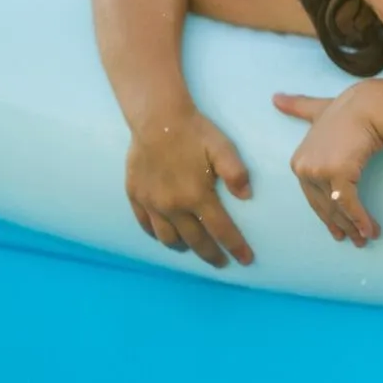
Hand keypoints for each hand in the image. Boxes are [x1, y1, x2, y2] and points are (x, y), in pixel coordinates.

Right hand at [125, 107, 254, 267]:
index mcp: (197, 196)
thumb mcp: (223, 148)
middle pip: (195, 241)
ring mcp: (151, 203)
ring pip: (168, 238)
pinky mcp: (135, 196)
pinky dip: (157, 235)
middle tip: (222, 263)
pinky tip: (166, 236)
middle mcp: (173, 206)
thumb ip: (236, 173)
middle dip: (211, 255)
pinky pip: (146, 225)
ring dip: (183, 247)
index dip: (235, 247)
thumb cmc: (195, 132)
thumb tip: (247, 196)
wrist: (156, 119)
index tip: (245, 260)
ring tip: (194, 249)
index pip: (221, 230)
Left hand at [275, 89, 382, 245]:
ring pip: (336, 208)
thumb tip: (274, 97)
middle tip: (353, 240)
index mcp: (299, 161)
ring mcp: (320, 172)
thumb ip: (297, 107)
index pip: (313, 196)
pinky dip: (360, 219)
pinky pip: (349, 204)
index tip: (338, 228)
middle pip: (324, 206)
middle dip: (339, 225)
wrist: (369, 105)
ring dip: (353, 226)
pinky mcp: (339, 174)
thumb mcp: (318, 110)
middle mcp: (305, 169)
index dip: (327, 214)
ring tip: (365, 239)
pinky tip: (370, 230)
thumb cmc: (348, 108)